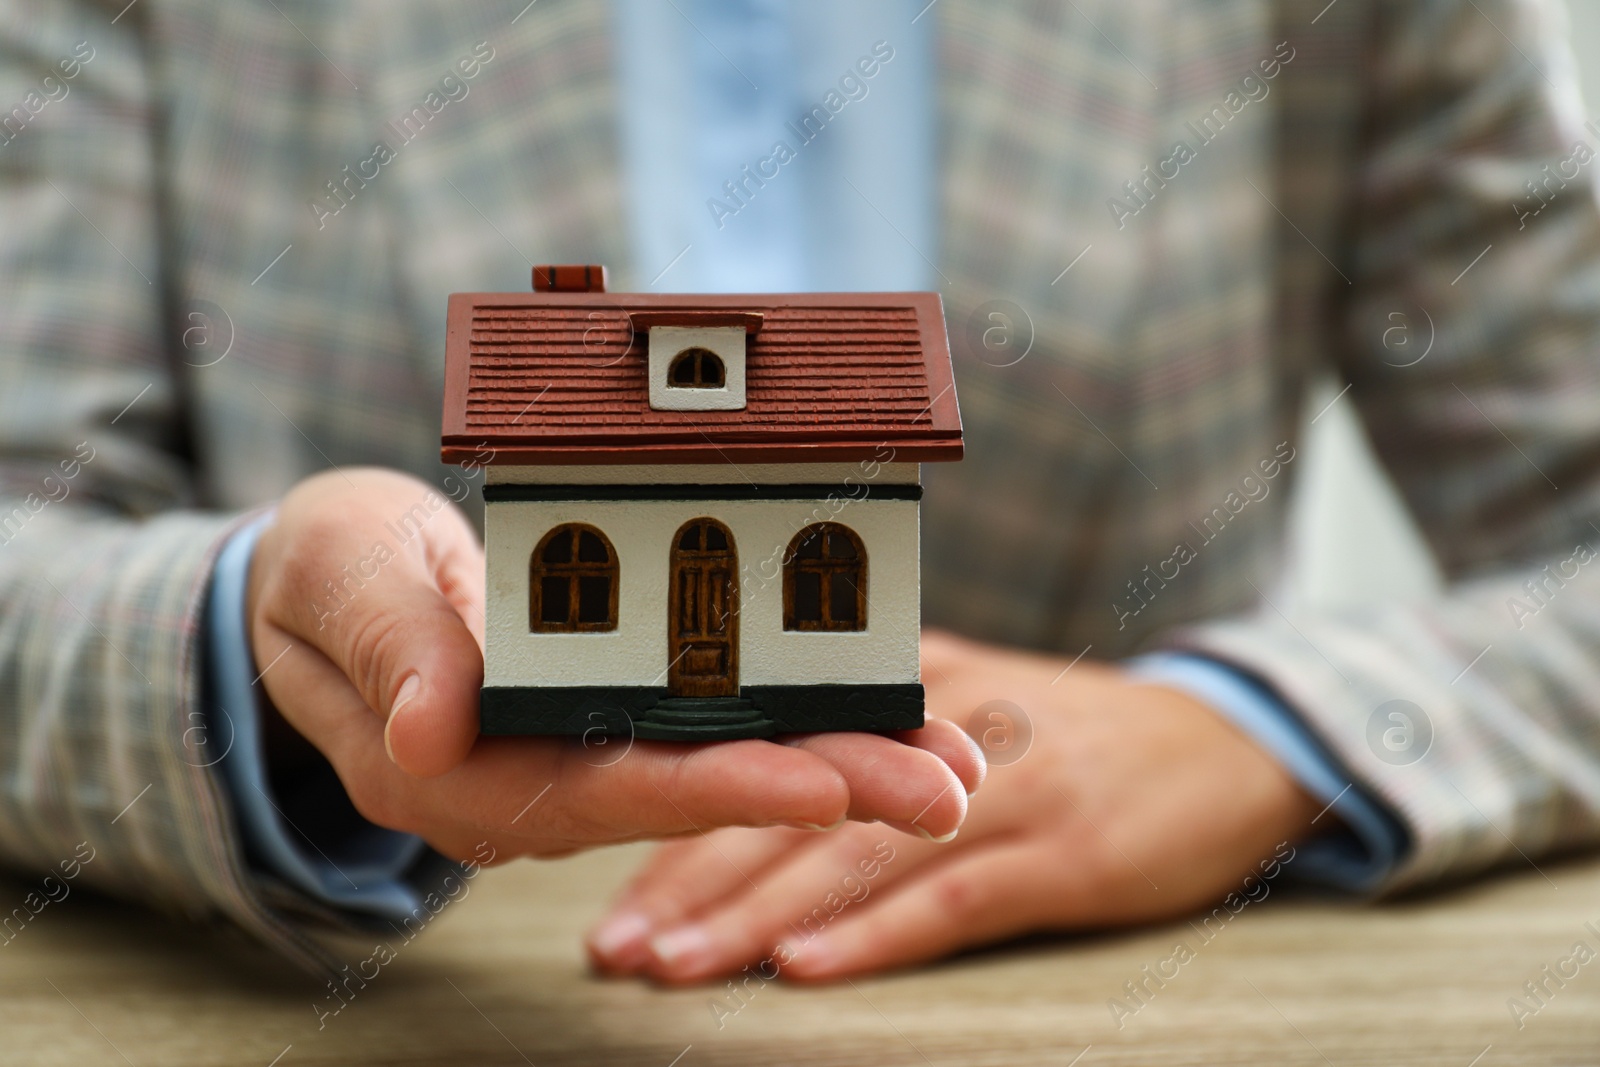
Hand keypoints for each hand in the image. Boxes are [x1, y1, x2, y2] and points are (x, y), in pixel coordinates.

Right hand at [246, 470, 984, 864]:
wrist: (334, 577)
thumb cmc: (329, 571)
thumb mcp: (340, 579)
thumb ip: (392, 649)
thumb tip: (434, 731)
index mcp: (458, 769)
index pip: (603, 789)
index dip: (716, 787)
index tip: (822, 784)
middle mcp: (535, 778)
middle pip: (692, 791)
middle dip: (826, 789)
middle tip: (947, 793)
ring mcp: (578, 750)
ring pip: (720, 759)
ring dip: (842, 760)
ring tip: (954, 764)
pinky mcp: (613, 710)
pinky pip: (714, 716)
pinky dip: (802, 712)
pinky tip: (886, 710)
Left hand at [587, 628, 1321, 981]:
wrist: (1222, 744)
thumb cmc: (1069, 737)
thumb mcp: (966, 703)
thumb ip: (868, 731)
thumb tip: (748, 791)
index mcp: (905, 682)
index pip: (774, 759)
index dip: (688, 828)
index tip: (616, 894)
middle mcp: (942, 725)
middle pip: (799, 809)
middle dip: (695, 882)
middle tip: (617, 947)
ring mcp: (1006, 787)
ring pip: (857, 855)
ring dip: (758, 917)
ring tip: (679, 967)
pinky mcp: (1064, 850)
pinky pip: (952, 897)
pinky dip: (874, 936)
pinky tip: (806, 970)